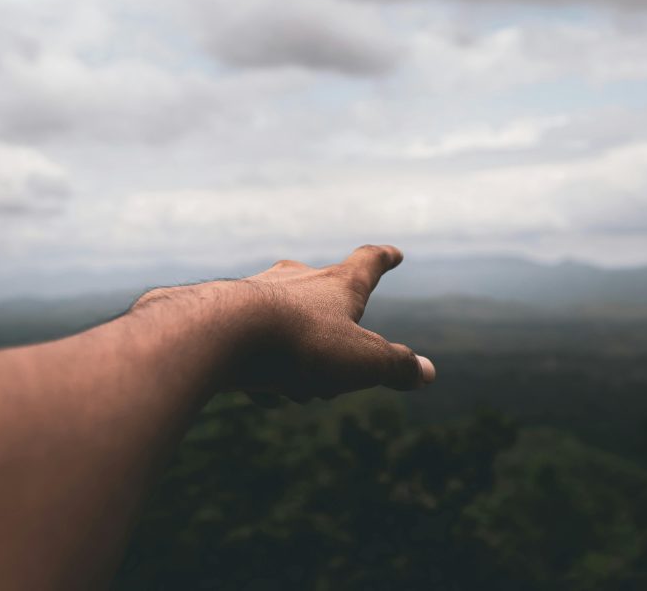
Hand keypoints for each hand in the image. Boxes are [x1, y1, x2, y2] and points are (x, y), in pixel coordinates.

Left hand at [217, 244, 435, 401]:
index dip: (383, 260)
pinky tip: (260, 393)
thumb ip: (396, 366)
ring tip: (295, 383)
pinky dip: (261, 369)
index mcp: (336, 285)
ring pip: (286, 320)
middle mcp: (297, 281)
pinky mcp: (224, 316)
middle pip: (323, 292)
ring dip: (296, 354)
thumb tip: (426, 373)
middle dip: (333, 327)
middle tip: (332, 365)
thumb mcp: (362, 361)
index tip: (394, 253)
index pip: (367, 263)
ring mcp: (258, 294)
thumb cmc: (299, 343)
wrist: (220, 334)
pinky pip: (251, 345)